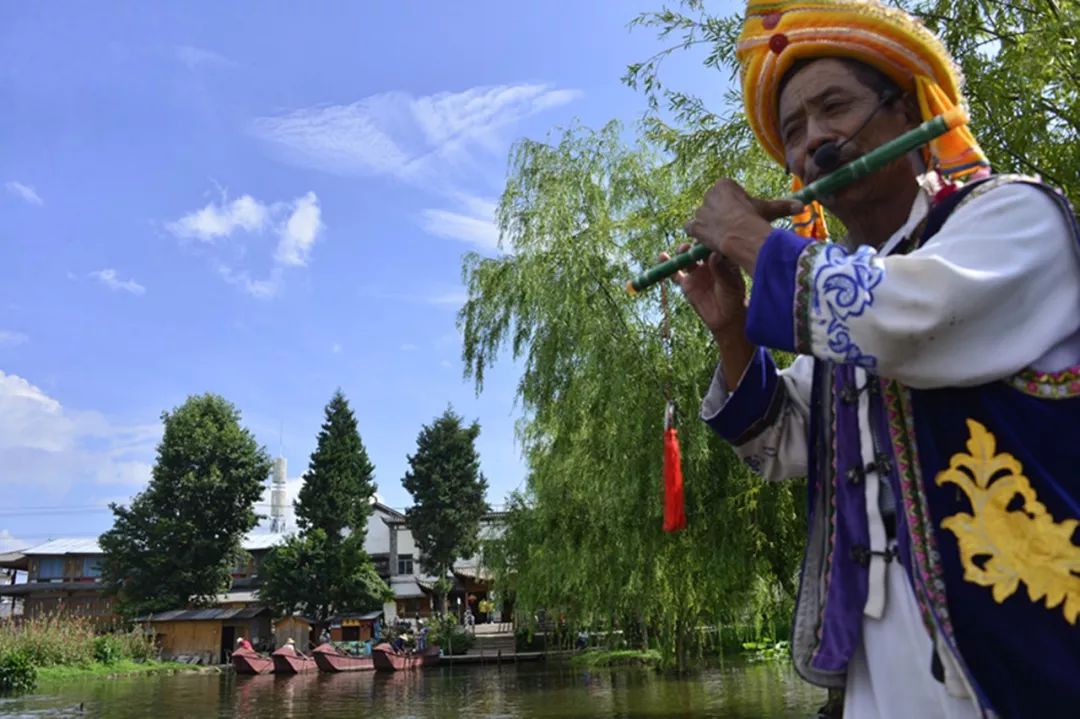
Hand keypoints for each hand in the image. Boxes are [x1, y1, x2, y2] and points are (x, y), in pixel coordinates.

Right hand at [661, 243, 746, 340]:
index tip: (705, 238)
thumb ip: (721, 270)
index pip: (714, 244)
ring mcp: (696, 272)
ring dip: (682, 251)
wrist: (725, 319)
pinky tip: (662, 257)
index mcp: (722, 259)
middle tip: (693, 247)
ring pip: (686, 258)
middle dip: (694, 245)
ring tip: (682, 251)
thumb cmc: (733, 300)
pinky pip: (674, 273)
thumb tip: (713, 255)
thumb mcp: (730, 284)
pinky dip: (667, 266)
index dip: (708, 239)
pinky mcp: (686, 283)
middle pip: (697, 248)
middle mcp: (708, 262)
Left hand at [684, 179, 802, 274]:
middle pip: (714, 207)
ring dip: (710, 227)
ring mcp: (699, 211)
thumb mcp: (769, 209)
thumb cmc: (756, 219)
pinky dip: (698, 235)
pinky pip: (691, 229)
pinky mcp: (694, 225)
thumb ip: (783, 205)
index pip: (726, 196)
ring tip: (723, 237)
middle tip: (733, 229)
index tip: (742, 217)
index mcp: (724, 185)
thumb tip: (802, 206)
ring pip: (704, 218)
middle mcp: (708, 194)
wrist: (741, 235)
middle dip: (721, 217)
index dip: (735, 208)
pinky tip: (708, 241)